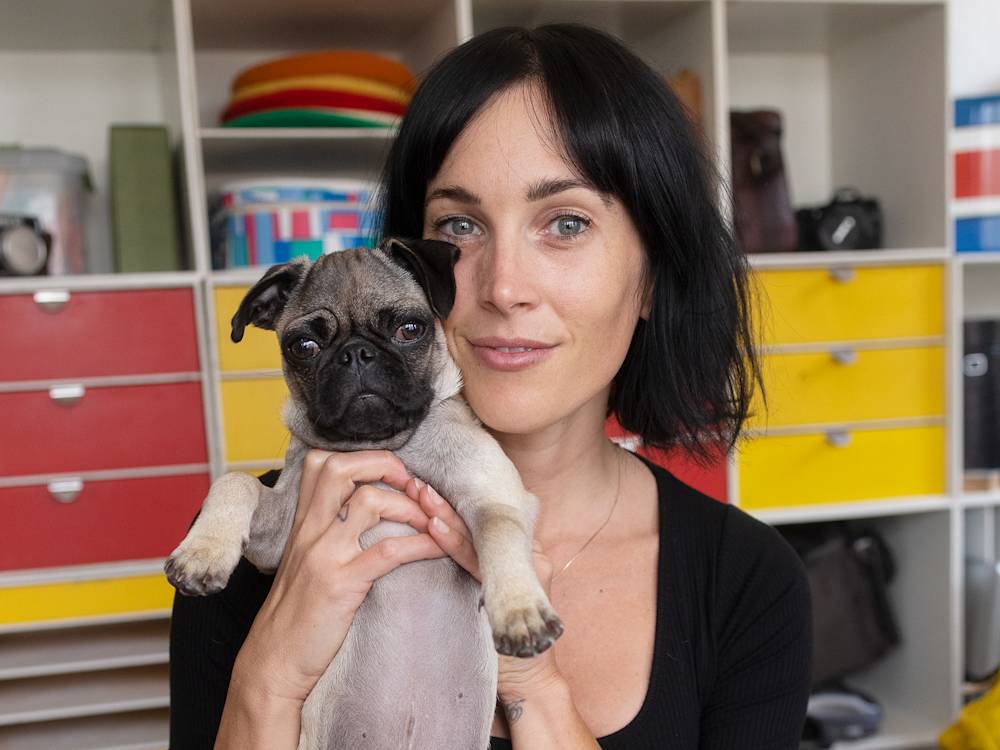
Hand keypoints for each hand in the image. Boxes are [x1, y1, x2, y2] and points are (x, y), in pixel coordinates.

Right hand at [231, 450, 447, 706]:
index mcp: (302, 523)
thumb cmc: (293, 616)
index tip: (389, 472)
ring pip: (370, 501)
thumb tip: (356, 512)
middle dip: (385, 465)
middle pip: (340, 468)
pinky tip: (438, 548)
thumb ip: (322, 533)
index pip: (319, 463)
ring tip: (430, 521)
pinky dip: (422, 544)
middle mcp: (310, 531)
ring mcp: (324, 555)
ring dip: (410, 505)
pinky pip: (389, 551)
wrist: (272, 664)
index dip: (360, 456)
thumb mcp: (301, 563)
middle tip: (412, 484)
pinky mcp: (341, 585)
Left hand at [404, 479, 562, 700]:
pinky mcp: (513, 589)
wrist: (525, 680)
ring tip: (418, 494)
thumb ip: (472, 560)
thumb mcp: (484, 589)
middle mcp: (526, 553)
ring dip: (444, 513)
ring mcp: (523, 569)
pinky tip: (432, 527)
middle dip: (444, 499)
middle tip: (413, 479)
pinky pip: (477, 561)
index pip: (482, 515)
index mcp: (521, 548)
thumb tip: (438, 532)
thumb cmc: (498, 636)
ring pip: (477, 534)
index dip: (453, 497)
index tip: (423, 481)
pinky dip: (453, 542)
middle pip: (479, 519)